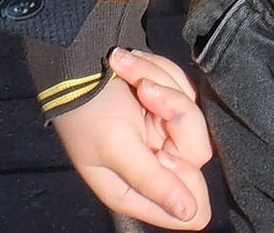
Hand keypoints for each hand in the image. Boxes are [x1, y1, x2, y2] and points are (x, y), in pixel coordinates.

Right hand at [52, 50, 216, 229]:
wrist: (75, 60)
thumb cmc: (85, 111)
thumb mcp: (116, 147)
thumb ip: (152, 180)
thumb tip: (190, 214)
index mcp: (137, 190)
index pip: (189, 208)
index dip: (184, 178)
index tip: (162, 153)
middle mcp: (155, 166)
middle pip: (197, 150)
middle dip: (172, 111)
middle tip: (144, 91)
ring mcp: (164, 133)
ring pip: (192, 113)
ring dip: (160, 81)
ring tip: (126, 69)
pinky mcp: (168, 104)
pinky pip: (184, 89)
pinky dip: (159, 71)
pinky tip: (130, 68)